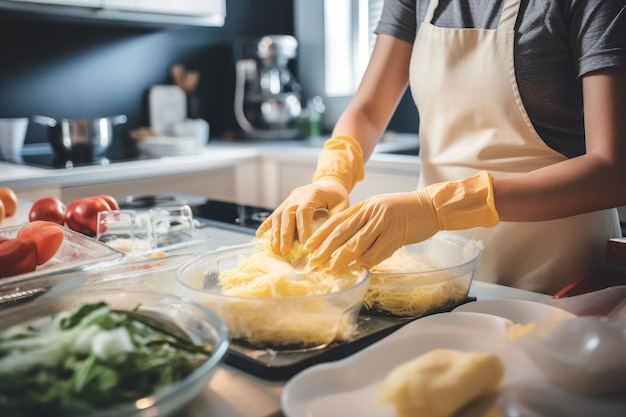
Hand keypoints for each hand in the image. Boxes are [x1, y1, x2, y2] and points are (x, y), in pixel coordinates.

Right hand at [256, 178, 349, 254]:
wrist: (328, 183)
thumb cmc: (336, 196)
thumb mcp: (342, 205)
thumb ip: (335, 218)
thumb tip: (328, 236)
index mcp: (312, 194)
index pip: (304, 211)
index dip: (303, 228)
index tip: (305, 245)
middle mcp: (297, 195)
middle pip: (287, 214)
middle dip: (285, 233)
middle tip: (285, 251)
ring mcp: (289, 199)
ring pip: (278, 215)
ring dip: (275, 233)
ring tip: (276, 249)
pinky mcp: (285, 204)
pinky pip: (273, 214)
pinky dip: (266, 225)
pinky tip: (260, 236)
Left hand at [305, 192, 438, 272]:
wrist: (431, 206)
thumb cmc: (405, 210)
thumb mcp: (380, 209)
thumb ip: (363, 222)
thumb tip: (345, 244)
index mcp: (365, 205)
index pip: (338, 220)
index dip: (322, 233)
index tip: (309, 245)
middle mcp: (371, 211)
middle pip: (343, 232)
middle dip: (326, 248)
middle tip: (314, 261)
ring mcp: (383, 222)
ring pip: (357, 243)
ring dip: (341, 258)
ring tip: (330, 268)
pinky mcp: (395, 234)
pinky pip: (376, 252)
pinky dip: (367, 261)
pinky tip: (359, 267)